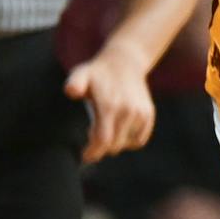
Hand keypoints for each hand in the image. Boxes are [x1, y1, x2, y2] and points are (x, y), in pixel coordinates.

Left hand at [65, 43, 154, 163]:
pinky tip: (119, 130)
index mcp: (110, 106)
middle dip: (100, 147)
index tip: (85, 156)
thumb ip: (75, 84)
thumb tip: (71, 91)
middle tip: (91, 133)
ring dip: (115, 143)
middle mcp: (128, 112)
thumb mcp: (81, 74)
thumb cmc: (98, 73)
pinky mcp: (148, 115)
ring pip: (127, 144)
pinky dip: (129, 141)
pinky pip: (139, 140)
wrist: (125, 62)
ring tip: (105, 128)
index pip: (103, 140)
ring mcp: (140, 114)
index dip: (93, 152)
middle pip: (114, 145)